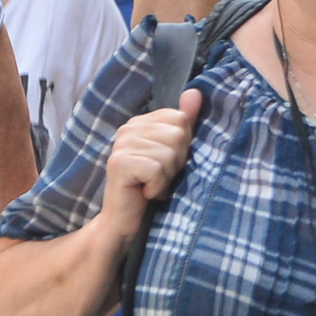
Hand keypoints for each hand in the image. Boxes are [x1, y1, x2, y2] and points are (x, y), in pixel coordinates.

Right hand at [101, 93, 201, 229]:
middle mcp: (128, 128)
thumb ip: (184, 124)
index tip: (167, 164)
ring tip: (151, 186)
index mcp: (141, 122)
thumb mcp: (173, 155)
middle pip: (177, 135)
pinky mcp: (119, 163)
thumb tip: (196, 93)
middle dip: (176, 163)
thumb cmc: (151, 188)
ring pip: (168, 153)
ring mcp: (121, 144)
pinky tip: (145, 193)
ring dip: (166, 177)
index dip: (182, 147)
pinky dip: (157, 187)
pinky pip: (156, 169)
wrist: (126, 222)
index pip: (180, 119)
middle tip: (159, 178)